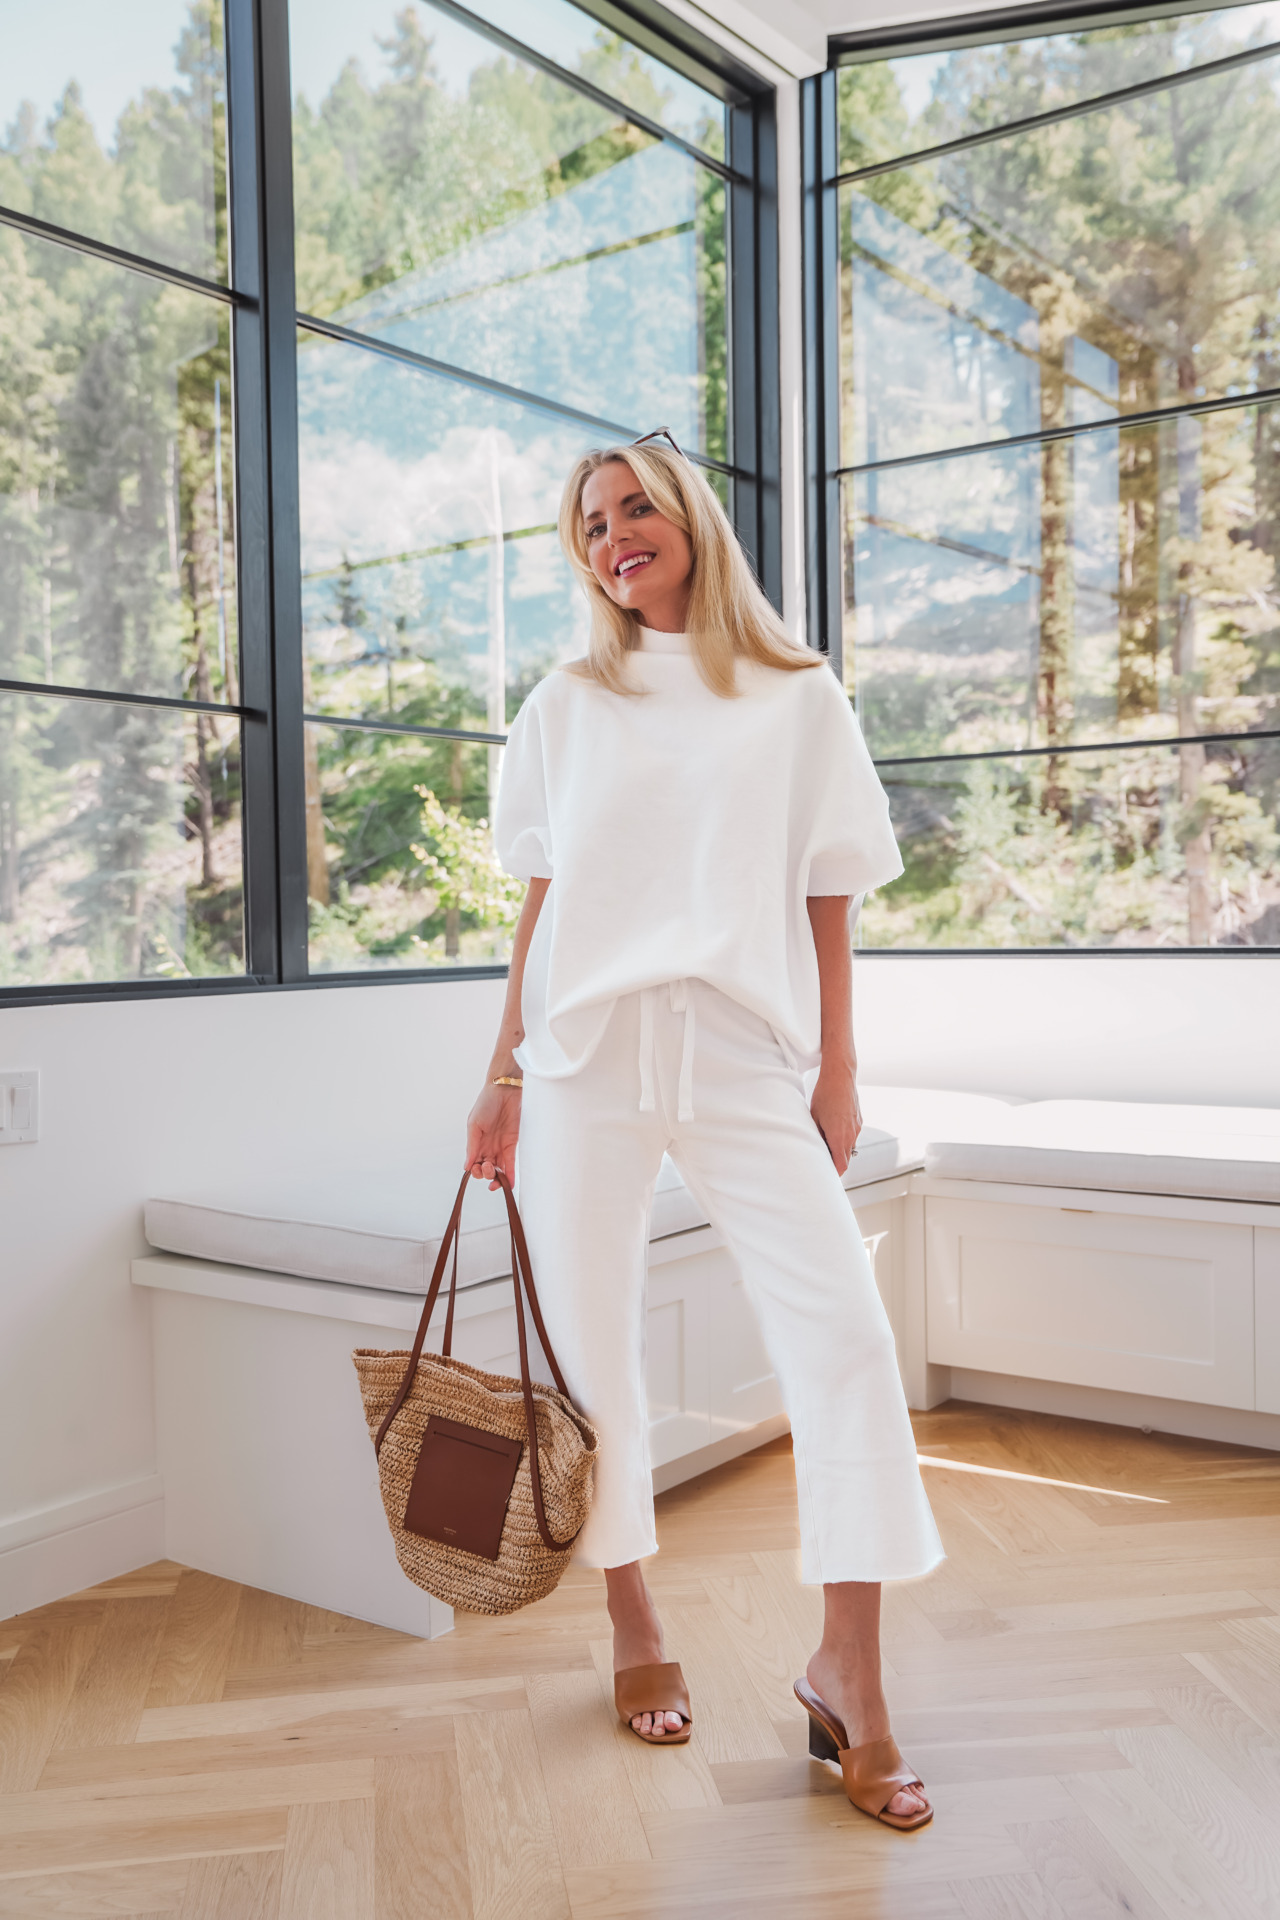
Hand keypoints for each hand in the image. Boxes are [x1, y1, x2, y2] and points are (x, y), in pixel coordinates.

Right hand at [465, 1081, 521, 1189]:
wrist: (505, 1090)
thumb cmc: (486, 1103)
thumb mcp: (474, 1125)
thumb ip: (472, 1146)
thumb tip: (466, 1166)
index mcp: (476, 1143)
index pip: (473, 1164)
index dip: (474, 1171)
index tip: (476, 1168)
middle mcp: (488, 1147)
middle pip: (485, 1169)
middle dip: (484, 1174)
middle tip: (487, 1166)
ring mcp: (500, 1147)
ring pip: (498, 1170)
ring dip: (496, 1179)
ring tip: (496, 1180)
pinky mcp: (513, 1145)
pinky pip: (511, 1164)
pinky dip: (510, 1176)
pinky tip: (509, 1184)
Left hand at [809, 1056, 861, 1175]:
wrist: (840, 1076)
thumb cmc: (824, 1095)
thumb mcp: (814, 1118)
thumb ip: (817, 1137)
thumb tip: (817, 1151)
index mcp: (839, 1137)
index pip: (840, 1166)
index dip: (833, 1174)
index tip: (825, 1176)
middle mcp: (851, 1135)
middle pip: (846, 1159)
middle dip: (835, 1162)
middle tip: (823, 1162)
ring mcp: (857, 1128)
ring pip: (849, 1147)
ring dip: (840, 1149)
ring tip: (826, 1141)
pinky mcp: (859, 1121)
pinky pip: (852, 1135)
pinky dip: (844, 1138)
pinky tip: (833, 1127)